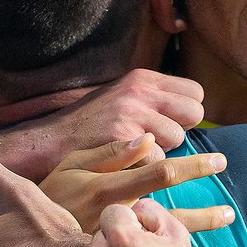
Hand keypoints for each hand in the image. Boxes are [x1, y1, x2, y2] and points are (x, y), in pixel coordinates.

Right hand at [33, 70, 203, 172]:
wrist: (51, 140)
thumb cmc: (92, 124)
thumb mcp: (123, 96)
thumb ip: (155, 98)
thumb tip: (191, 109)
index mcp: (143, 78)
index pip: (195, 92)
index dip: (187, 113)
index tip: (170, 124)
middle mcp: (139, 91)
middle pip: (194, 112)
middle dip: (182, 130)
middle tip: (159, 141)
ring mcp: (131, 112)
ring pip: (177, 137)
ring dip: (164, 151)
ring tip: (138, 153)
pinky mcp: (122, 137)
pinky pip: (157, 158)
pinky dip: (146, 168)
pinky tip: (128, 165)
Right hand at [41, 133, 234, 232]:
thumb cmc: (52, 198)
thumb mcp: (72, 167)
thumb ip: (109, 154)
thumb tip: (147, 139)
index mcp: (109, 191)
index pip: (160, 175)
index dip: (192, 167)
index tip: (217, 161)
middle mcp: (119, 220)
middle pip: (173, 215)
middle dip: (206, 211)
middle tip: (230, 211)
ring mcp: (119, 246)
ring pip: (167, 239)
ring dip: (200, 228)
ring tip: (226, 221)